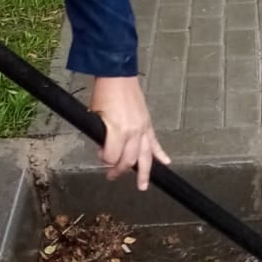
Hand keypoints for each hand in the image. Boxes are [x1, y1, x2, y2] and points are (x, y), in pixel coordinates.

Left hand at [90, 75, 169, 190]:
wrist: (117, 75)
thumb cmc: (104, 93)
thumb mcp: (95, 116)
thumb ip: (101, 135)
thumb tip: (103, 147)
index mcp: (118, 130)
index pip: (112, 157)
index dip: (104, 160)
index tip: (100, 157)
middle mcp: (133, 132)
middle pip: (129, 160)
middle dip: (119, 170)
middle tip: (111, 176)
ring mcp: (143, 128)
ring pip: (146, 156)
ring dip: (145, 172)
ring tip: (142, 185)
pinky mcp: (148, 123)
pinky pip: (155, 142)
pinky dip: (161, 153)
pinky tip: (166, 162)